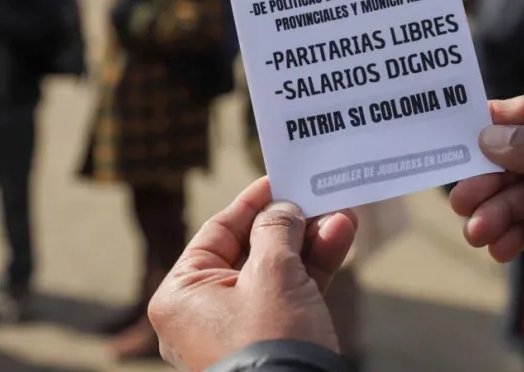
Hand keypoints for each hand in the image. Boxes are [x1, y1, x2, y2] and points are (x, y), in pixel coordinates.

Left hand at [148, 177, 357, 370]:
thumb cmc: (269, 341)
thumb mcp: (271, 273)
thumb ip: (277, 229)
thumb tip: (283, 209)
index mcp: (181, 294)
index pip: (217, 232)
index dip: (251, 202)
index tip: (278, 179)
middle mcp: (202, 314)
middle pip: (251, 251)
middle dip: (291, 223)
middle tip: (317, 196)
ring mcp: (238, 331)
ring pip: (277, 273)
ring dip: (310, 242)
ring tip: (342, 215)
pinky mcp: (271, 344)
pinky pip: (290, 297)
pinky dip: (314, 270)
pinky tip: (340, 238)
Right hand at [450, 95, 523, 325]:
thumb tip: (491, 136)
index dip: (498, 122)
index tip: (460, 133)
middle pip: (517, 158)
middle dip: (487, 179)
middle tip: (461, 199)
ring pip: (515, 196)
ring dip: (492, 212)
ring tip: (477, 232)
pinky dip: (507, 235)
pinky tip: (497, 246)